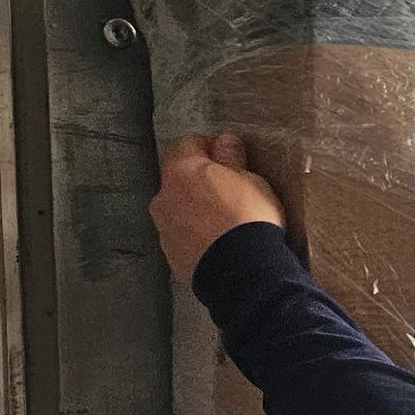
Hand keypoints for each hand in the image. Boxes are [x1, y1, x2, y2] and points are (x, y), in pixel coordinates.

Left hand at [151, 133, 285, 283]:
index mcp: (182, 171)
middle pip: (180, 179)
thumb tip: (224, 142)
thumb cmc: (248, 217)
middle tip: (229, 191)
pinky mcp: (171, 256)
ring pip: (178, 209)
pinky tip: (217, 243)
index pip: (191, 143)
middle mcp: (164, 197)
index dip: (213, 147)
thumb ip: (232, 158)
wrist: (242, 273)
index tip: (232, 157)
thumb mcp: (251, 180)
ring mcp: (164, 229)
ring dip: (195, 209)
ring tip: (223, 222)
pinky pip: (183, 236)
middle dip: (200, 180)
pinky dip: (196, 235)